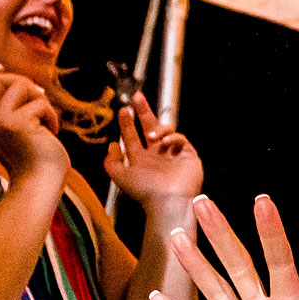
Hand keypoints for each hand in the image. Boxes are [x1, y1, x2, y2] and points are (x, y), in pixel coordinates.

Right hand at [0, 66, 69, 187]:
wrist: (38, 187)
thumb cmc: (32, 162)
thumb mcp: (13, 133)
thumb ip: (9, 111)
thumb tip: (25, 83)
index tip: (1, 69)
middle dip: (21, 82)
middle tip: (39, 98)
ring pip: (20, 84)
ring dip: (40, 99)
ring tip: (46, 119)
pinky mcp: (18, 124)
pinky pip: (41, 103)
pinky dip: (52, 116)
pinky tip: (52, 132)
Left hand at [104, 92, 201, 208]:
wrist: (168, 202)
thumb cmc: (144, 192)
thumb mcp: (120, 177)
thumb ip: (111, 162)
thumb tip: (111, 145)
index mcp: (140, 159)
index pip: (132, 136)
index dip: (127, 123)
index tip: (124, 110)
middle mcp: (156, 154)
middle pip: (150, 126)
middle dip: (143, 111)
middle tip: (137, 97)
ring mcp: (172, 153)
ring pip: (166, 130)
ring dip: (158, 128)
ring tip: (152, 135)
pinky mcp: (187, 155)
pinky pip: (180, 139)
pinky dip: (172, 138)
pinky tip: (165, 144)